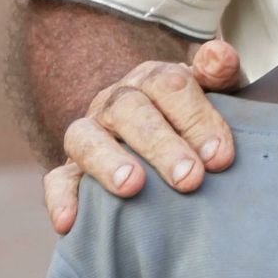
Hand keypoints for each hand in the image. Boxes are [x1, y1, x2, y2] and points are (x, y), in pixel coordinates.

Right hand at [43, 39, 240, 233]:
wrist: (164, 141)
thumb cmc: (193, 120)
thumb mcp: (215, 93)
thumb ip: (219, 72)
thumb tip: (220, 54)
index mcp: (153, 79)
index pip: (171, 86)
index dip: (196, 119)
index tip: (220, 157)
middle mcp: (117, 101)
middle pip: (131, 111)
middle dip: (161, 145)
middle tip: (190, 178)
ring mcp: (90, 133)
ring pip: (87, 138)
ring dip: (109, 162)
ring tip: (132, 186)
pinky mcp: (71, 170)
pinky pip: (57, 179)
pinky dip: (60, 198)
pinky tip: (67, 223)